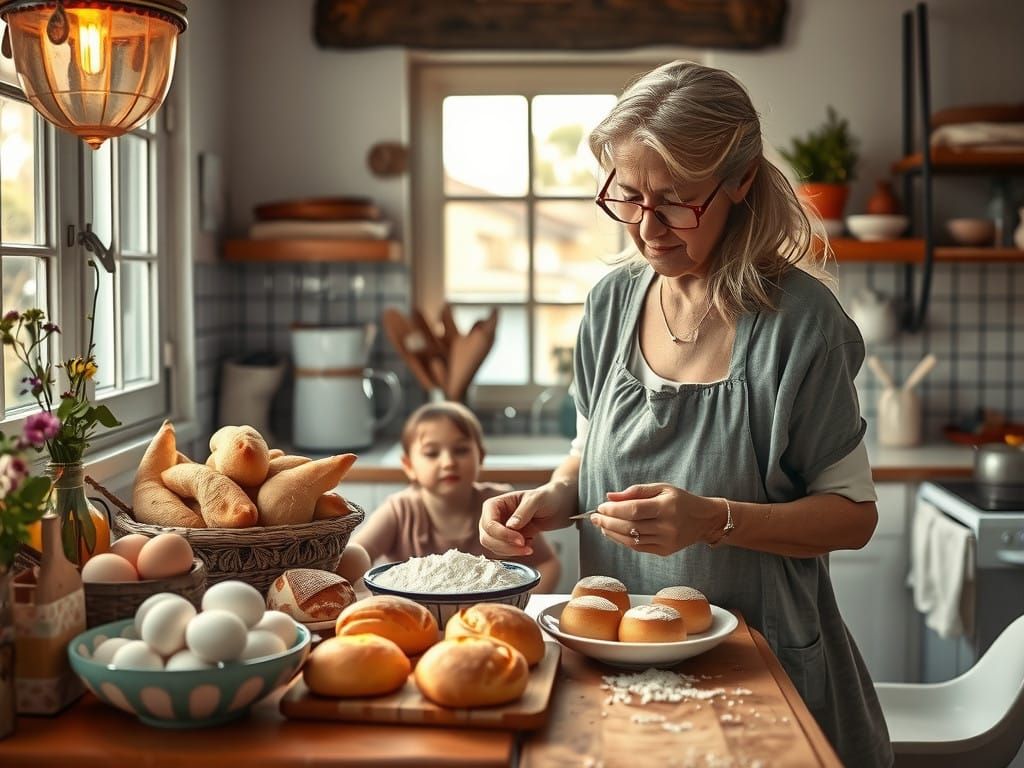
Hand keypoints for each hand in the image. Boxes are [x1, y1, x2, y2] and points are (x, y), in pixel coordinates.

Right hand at [479, 481, 575, 556]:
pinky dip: (515, 552)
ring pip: (494, 547)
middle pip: (487, 538)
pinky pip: (504, 551)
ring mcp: (500, 529)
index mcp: (495, 504)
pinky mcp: (509, 539)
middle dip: (505, 546)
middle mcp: (494, 517)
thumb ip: (523, 512)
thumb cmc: (548, 497)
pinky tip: (529, 545)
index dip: (502, 534)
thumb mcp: (537, 500)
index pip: (489, 524)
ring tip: (529, 547)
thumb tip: (510, 526)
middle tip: (525, 546)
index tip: (520, 539)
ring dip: (511, 551)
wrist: (560, 505)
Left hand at [588, 483, 723, 555]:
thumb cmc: (681, 500)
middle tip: (594, 517)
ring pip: (632, 540)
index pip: (634, 510)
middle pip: (630, 527)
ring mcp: (666, 541)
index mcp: (667, 507)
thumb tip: (610, 496)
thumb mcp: (662, 488)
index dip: (614, 510)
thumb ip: (635, 491)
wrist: (704, 520)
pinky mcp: (664, 551)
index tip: (601, 507)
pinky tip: (613, 533)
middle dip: (608, 522)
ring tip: (601, 525)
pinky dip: (622, 541)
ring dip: (612, 533)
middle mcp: (667, 526)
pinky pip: (638, 548)